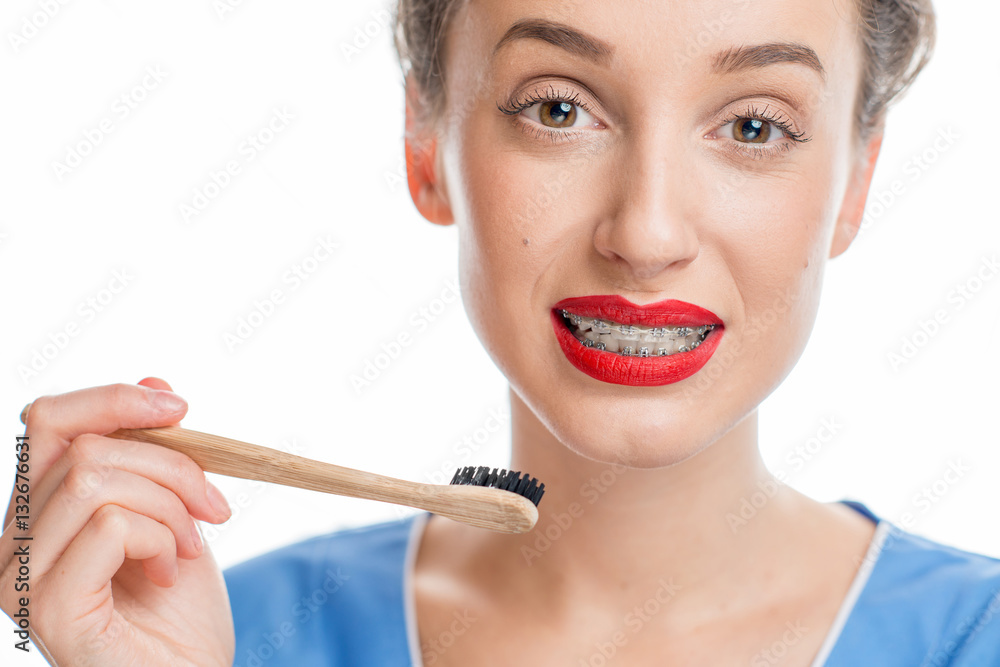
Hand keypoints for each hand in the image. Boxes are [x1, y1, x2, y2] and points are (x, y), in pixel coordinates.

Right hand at [0, 378, 234, 665]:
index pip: (49, 420)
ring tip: (189, 547)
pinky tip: (169, 573)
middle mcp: (12, 543)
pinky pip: (111, 526)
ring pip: (98, 480)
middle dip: (172, 465)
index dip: (114, 398)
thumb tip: (155, 382)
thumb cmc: (179, 609)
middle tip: (213, 507)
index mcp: (37, 512)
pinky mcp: (49, 607)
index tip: (180, 408)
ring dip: (172, 506)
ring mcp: (22, 578)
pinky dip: (161, 539)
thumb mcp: (174, 512)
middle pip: (86, 446)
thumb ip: (155, 455)